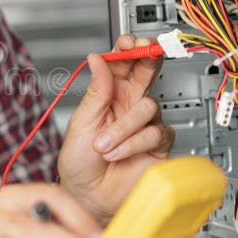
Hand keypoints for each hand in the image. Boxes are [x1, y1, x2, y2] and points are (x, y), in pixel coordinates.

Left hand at [58, 35, 174, 222]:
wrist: (88, 196)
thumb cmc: (79, 164)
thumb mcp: (81, 124)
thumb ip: (95, 92)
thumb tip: (97, 58)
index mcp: (109, 96)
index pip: (123, 64)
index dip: (128, 49)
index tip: (129, 41)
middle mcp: (129, 106)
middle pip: (148, 72)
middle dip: (148, 58)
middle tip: (146, 51)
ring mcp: (144, 125)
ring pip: (148, 107)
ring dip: (122, 127)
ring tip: (103, 144)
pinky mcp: (158, 146)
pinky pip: (156, 133)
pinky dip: (133, 143)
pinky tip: (118, 153)